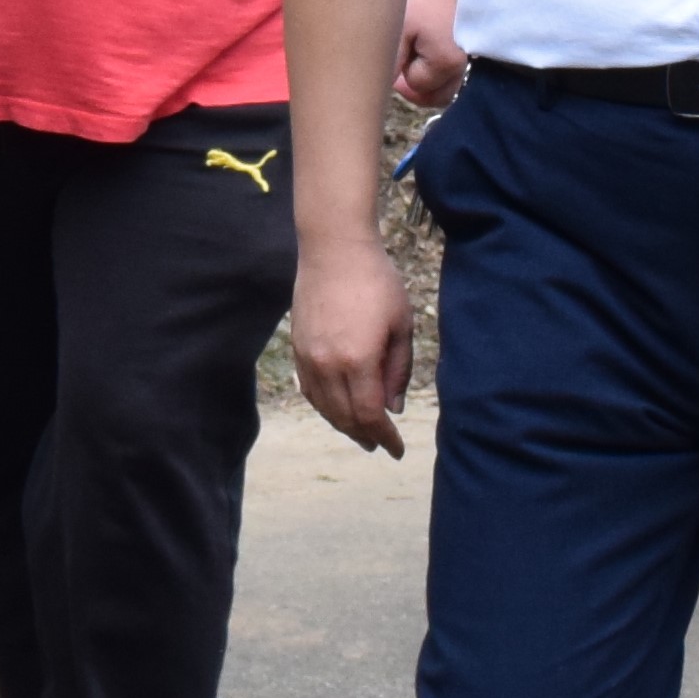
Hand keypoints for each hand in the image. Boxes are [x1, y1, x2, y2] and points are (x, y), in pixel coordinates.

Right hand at [292, 230, 417, 457]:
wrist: (334, 247)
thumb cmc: (376, 281)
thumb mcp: (401, 324)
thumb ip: (398, 370)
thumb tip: (393, 407)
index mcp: (358, 360)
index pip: (370, 415)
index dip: (385, 437)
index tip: (397, 449)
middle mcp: (328, 365)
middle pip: (344, 417)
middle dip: (365, 435)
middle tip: (380, 444)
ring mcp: (308, 357)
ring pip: (324, 406)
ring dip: (343, 424)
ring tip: (361, 432)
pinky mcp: (297, 347)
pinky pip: (309, 389)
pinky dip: (324, 405)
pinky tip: (336, 407)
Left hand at [396, 0, 468, 113]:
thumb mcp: (400, 27)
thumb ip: (391, 62)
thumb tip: (380, 87)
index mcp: (447, 62)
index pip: (416, 86)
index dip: (401, 73)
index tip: (397, 50)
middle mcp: (464, 65)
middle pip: (436, 97)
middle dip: (416, 85)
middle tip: (401, 63)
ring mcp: (472, 59)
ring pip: (447, 89)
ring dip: (428, 79)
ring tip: (414, 55)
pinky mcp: (473, 49)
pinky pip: (455, 75)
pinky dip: (439, 71)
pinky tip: (427, 51)